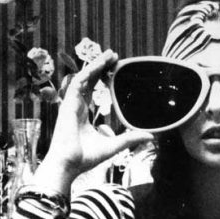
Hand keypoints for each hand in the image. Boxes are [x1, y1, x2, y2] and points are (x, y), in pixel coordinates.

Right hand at [36, 49, 152, 190]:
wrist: (69, 164)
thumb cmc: (86, 157)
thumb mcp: (114, 145)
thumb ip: (130, 138)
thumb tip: (151, 136)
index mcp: (84, 114)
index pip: (92, 89)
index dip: (101, 77)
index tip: (114, 69)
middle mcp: (77, 106)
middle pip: (89, 79)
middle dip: (100, 66)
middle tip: (115, 56)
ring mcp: (71, 103)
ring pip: (84, 77)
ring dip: (96, 64)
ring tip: (110, 54)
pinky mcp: (68, 103)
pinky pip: (79, 81)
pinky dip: (89, 71)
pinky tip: (100, 64)